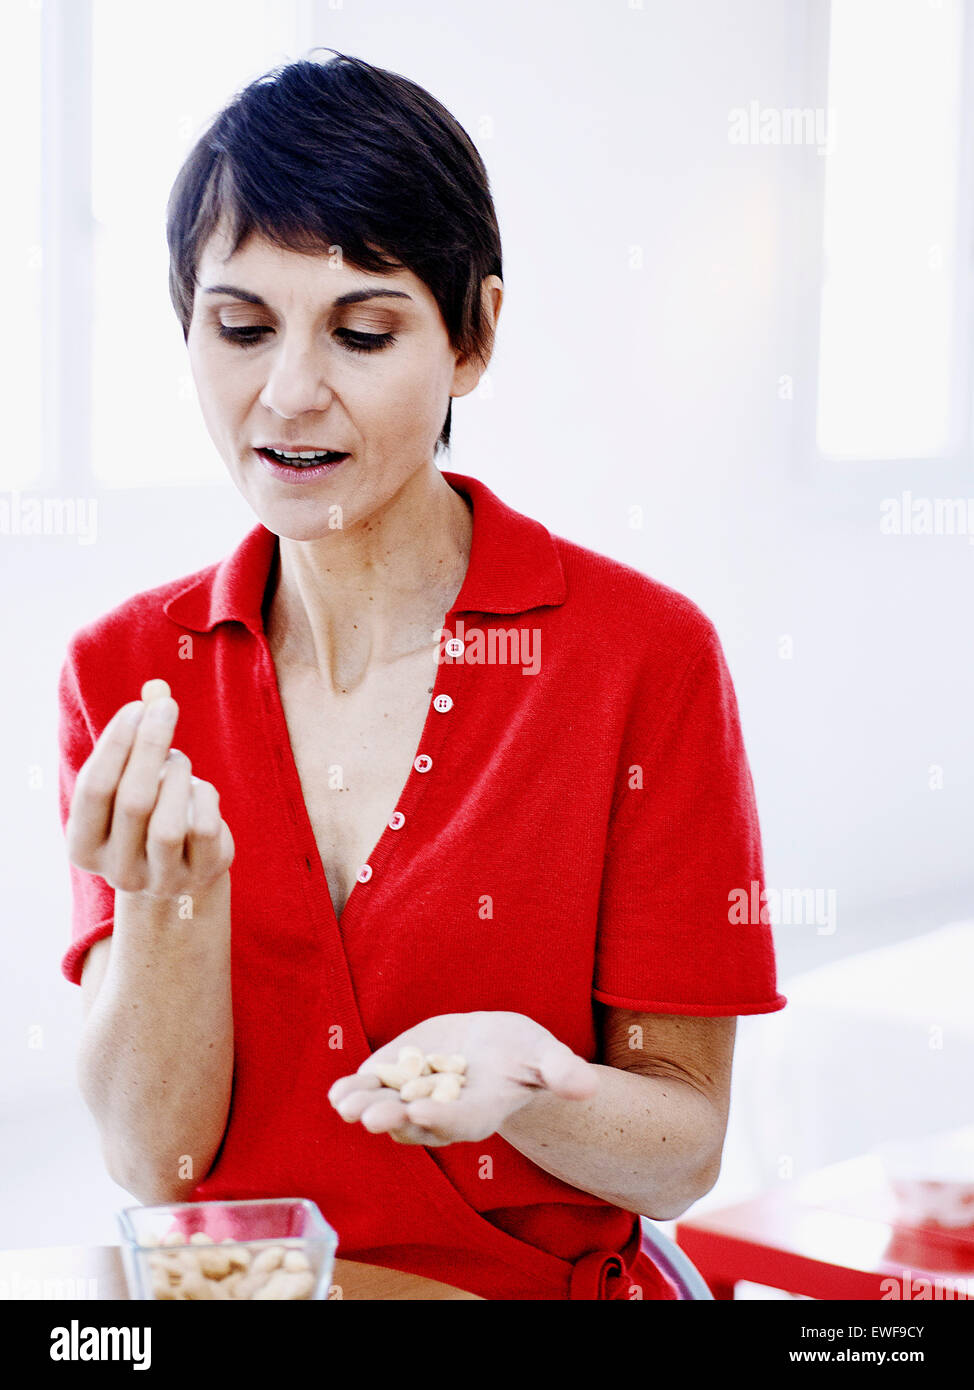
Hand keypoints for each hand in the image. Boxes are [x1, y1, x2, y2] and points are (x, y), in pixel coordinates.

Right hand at [65, 679, 234, 900]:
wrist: (180, 867)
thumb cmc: (147, 811)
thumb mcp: (132, 777)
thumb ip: (137, 734)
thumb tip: (156, 689)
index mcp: (83, 846)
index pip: (94, 789)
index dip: (116, 744)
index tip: (137, 707)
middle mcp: (117, 872)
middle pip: (133, 801)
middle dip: (151, 746)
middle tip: (166, 706)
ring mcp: (159, 881)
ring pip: (168, 824)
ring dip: (177, 776)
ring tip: (178, 760)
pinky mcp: (200, 875)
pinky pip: (204, 828)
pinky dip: (204, 795)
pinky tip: (198, 790)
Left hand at [327, 1011, 597, 1146]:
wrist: (493, 1046)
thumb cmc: (525, 1055)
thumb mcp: (545, 1058)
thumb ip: (561, 1073)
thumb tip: (588, 1084)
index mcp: (479, 1114)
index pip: (459, 1121)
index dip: (441, 1118)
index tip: (422, 1113)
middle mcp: (442, 1114)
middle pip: (414, 1122)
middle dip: (392, 1117)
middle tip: (370, 1117)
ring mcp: (414, 1097)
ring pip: (386, 1109)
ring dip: (364, 1107)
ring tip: (344, 1103)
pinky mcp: (395, 1078)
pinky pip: (373, 1089)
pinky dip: (354, 1090)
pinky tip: (338, 1091)